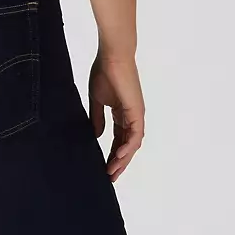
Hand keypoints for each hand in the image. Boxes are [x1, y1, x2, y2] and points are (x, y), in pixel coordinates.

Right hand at [88, 50, 144, 180]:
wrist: (112, 57)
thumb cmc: (104, 72)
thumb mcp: (97, 100)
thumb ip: (97, 118)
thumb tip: (97, 136)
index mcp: (121, 113)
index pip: (118, 139)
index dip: (112, 154)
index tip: (104, 167)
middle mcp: (131, 116)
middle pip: (127, 145)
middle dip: (119, 162)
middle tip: (110, 177)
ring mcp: (136, 114)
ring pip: (132, 144)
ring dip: (123, 159)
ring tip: (112, 172)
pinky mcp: (137, 112)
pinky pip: (134, 135)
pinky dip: (127, 147)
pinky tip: (118, 157)